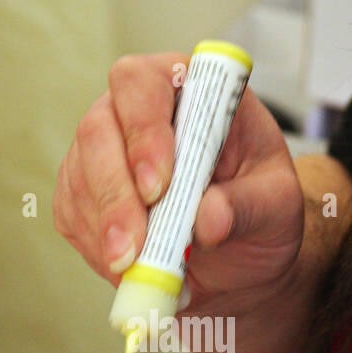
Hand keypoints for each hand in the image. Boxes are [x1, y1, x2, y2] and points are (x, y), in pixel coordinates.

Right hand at [53, 52, 303, 315]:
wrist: (240, 255)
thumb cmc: (260, 210)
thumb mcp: (278, 204)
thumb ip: (249, 206)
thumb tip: (208, 220)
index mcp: (187, 88)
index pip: (142, 84)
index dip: (143, 131)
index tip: (158, 187)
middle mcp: (133, 110)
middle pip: (97, 131)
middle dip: (115, 194)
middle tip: (136, 246)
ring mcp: (101, 151)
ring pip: (80, 178)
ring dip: (106, 229)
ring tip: (143, 268)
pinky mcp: (82, 193)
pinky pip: (73, 216)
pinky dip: (98, 248)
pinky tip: (131, 268)